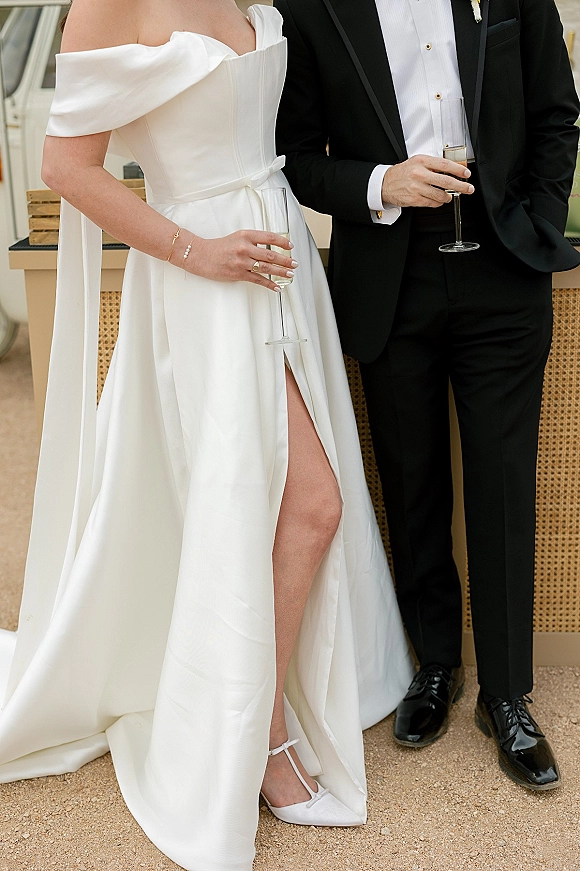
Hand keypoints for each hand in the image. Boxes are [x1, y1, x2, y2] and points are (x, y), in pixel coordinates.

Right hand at [173, 229, 296, 290]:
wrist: (200, 255)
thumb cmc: (218, 247)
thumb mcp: (236, 237)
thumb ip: (252, 241)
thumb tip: (270, 248)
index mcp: (245, 235)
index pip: (269, 237)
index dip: (282, 242)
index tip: (290, 246)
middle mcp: (245, 247)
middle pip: (271, 254)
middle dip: (285, 260)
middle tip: (294, 263)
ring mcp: (242, 262)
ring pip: (266, 268)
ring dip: (281, 271)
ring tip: (290, 274)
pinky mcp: (238, 274)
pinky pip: (258, 280)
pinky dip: (269, 284)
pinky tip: (277, 286)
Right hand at [381, 155, 474, 208]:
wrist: (386, 183)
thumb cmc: (403, 172)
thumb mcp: (417, 161)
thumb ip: (433, 164)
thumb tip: (452, 169)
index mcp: (422, 162)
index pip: (445, 165)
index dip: (458, 170)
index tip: (466, 173)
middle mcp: (420, 174)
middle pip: (446, 181)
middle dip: (461, 186)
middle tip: (468, 188)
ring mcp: (417, 188)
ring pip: (440, 194)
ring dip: (448, 197)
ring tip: (450, 196)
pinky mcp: (415, 199)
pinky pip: (432, 203)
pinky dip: (438, 202)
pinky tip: (439, 200)